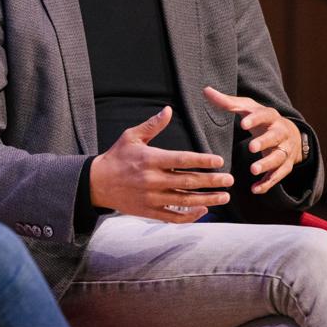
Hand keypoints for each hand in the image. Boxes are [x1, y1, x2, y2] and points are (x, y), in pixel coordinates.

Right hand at [89, 106, 231, 221]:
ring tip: (225, 196)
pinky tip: (203, 210)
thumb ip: (152, 126)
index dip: (203, 161)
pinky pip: (174, 216)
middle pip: (189, 181)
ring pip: (185, 201)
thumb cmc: (116, 157)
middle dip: (212, 181)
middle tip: (230, 179)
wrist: (96, 183)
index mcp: (149, 159)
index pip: (182, 160)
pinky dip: (190, 216)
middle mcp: (152, 179)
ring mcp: (151, 197)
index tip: (219, 161)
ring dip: (208, 199)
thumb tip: (168, 110)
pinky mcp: (149, 211)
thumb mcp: (130, 137)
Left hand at [203, 86, 302, 193]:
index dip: (255, 119)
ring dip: (267, 165)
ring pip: (279, 158)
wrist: (290, 133)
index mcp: (271, 117)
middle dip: (265, 142)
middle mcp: (281, 133)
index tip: (243, 124)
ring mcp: (285, 150)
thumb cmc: (261, 118)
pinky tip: (255, 189)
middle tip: (252, 147)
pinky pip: (278, 176)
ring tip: (253, 170)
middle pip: (276, 137)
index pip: (264, 115)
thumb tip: (205, 90)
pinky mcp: (285, 166)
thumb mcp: (247, 108)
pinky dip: (268, 183)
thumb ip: (227, 102)